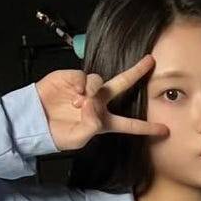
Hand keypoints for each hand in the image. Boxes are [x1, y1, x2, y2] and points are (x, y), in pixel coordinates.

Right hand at [35, 55, 168, 151]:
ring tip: (79, 103)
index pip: (130, 124)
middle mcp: (100, 103)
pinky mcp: (73, 78)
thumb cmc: (58, 133)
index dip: (147, 127)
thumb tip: (94, 105)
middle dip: (136, 72)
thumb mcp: (77, 138)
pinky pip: (84, 77)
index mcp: (106, 121)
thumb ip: (90, 126)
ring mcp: (87, 89)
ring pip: (101, 81)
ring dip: (93, 91)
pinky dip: (81, 85)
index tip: (165, 130)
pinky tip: (73, 94)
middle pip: (122, 85)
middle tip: (150, 61)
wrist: (35, 120)